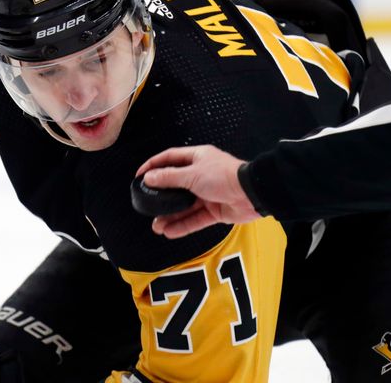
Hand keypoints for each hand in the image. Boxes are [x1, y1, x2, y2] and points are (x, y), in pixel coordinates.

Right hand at [136, 145, 259, 238]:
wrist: (252, 194)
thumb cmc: (223, 176)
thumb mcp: (192, 174)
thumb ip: (169, 177)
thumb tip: (148, 178)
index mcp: (197, 158)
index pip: (170, 159)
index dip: (153, 166)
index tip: (139, 176)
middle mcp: (201, 174)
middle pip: (175, 185)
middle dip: (161, 197)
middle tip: (147, 204)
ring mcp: (208, 194)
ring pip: (184, 206)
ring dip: (170, 216)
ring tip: (156, 226)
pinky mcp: (214, 211)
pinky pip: (195, 219)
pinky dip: (183, 226)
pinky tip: (169, 232)